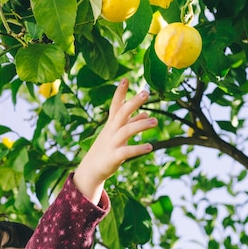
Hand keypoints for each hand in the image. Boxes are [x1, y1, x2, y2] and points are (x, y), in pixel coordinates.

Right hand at [73, 79, 156, 203]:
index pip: (115, 105)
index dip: (120, 93)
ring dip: (141, 125)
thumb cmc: (107, 148)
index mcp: (112, 123)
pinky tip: (150, 147)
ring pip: (126, 131)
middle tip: (146, 93)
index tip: (125, 79)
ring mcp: (112, 143)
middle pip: (121, 113)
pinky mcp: (114, 157)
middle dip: (133, 102)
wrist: (92, 169)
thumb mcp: (118, 133)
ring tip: (156, 121)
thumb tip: (146, 113)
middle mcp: (111, 130)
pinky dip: (138, 149)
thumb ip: (132, 122)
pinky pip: (127, 151)